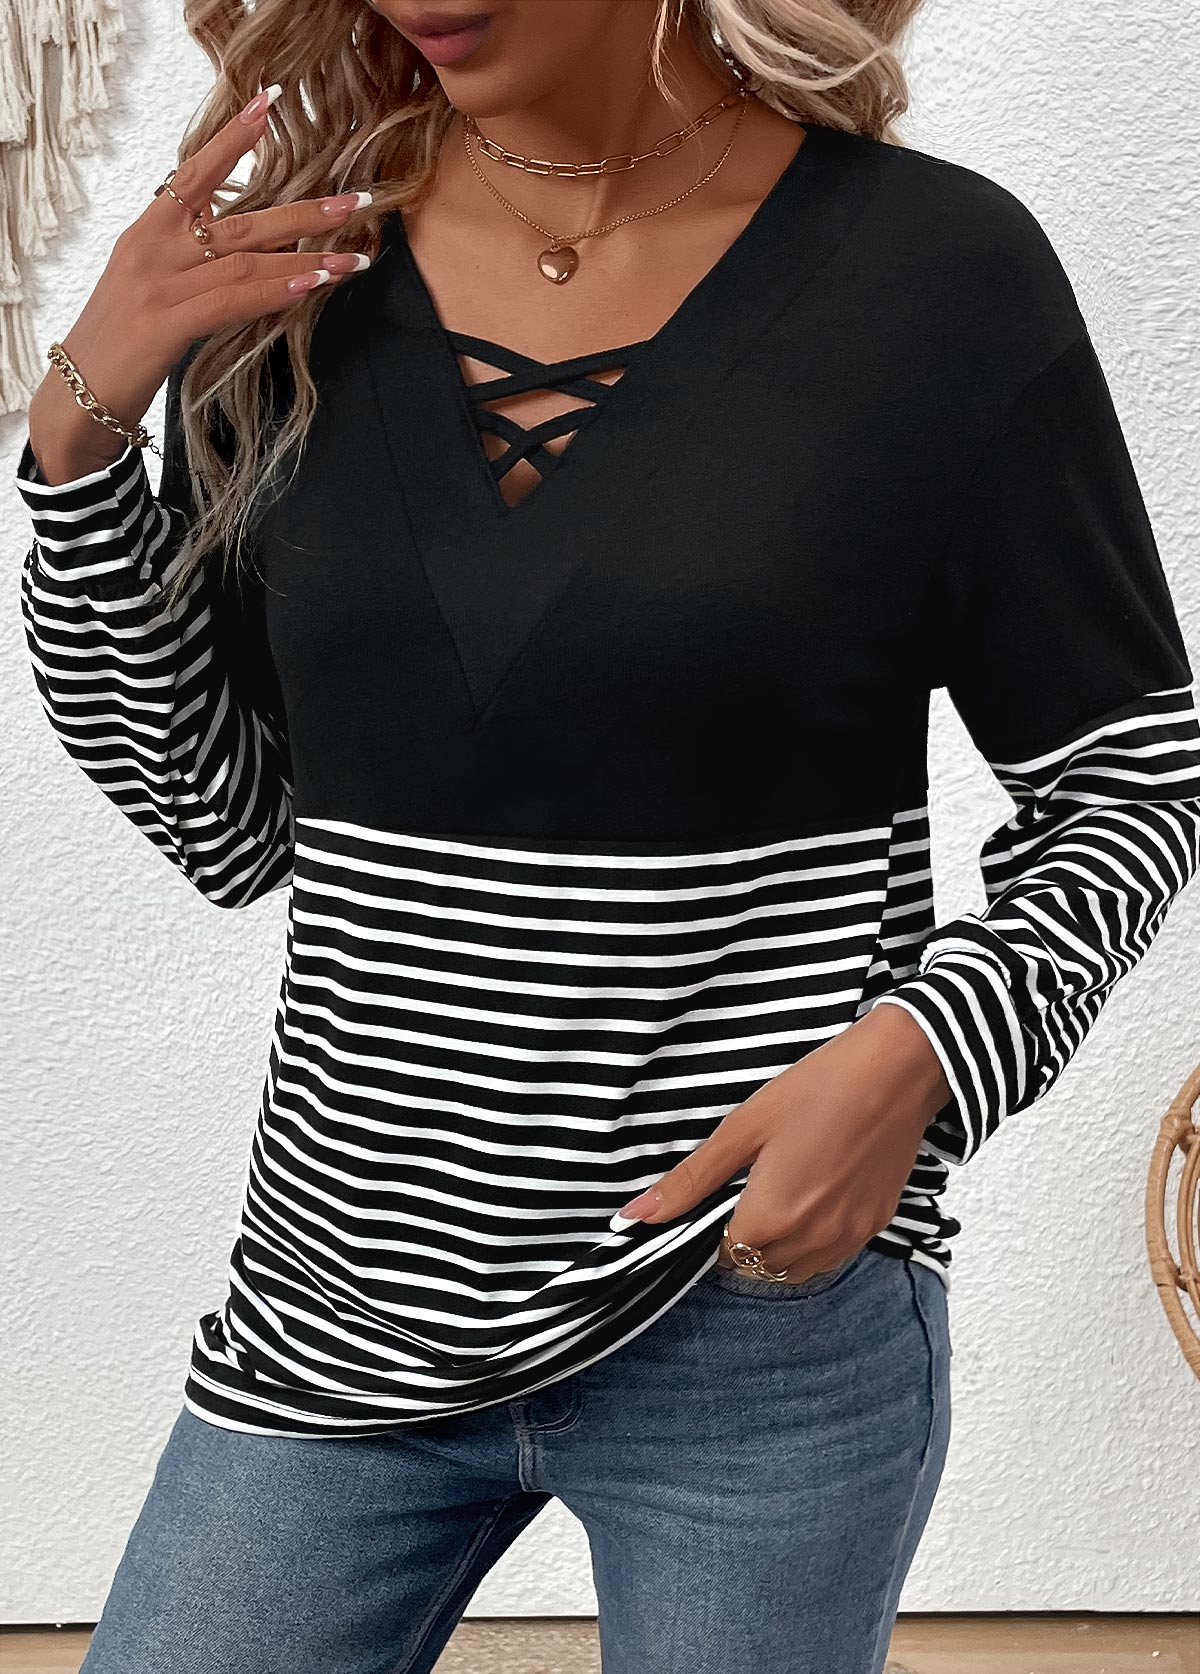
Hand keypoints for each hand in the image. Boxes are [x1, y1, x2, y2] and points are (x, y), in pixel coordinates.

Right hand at [28, 82, 372, 483]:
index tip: (271, 103)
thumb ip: (192, 261)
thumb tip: (254, 250)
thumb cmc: (122, 344)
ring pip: (244, 260)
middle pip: (240, 220)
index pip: (194, 171)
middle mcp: (151, 248)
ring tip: (355, 259)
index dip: (233, 137)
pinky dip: (275, 291)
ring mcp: (156, 284)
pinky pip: (231, 300)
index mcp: (147, 231)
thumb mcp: (151, 286)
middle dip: (305, 212)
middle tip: (356, 201)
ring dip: (308, 259)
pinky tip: (311, 284)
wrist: (78, 394)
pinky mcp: (163, 324)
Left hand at [613, 1003, 950, 1279]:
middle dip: (746, 1239)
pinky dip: (814, 1240)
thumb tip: (635, 1215)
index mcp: (771, 1218)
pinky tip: (815, 1194)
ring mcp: (848, 1237)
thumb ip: (691, 1180)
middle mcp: (811, 1240)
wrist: (897, 1071)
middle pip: (760, 1266)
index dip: (715, 1228)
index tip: (722, 1197)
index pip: (725, 1255)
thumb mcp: (744, 1128)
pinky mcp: (875, 1226)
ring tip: (781, 1193)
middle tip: (750, 1189)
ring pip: (797, 1269)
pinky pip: (832, 1254)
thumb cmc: (818, 1089)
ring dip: (780, 1246)